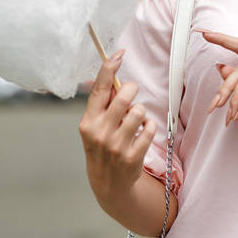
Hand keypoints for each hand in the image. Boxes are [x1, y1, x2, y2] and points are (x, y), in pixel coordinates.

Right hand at [78, 50, 155, 199]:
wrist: (109, 184)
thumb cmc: (102, 146)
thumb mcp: (95, 126)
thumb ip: (103, 104)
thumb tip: (113, 74)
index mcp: (88, 121)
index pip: (99, 88)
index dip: (109, 68)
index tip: (119, 53)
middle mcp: (99, 132)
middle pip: (124, 96)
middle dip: (131, 90)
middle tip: (131, 95)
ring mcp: (116, 146)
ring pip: (138, 111)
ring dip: (140, 112)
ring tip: (134, 121)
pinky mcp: (132, 156)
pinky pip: (149, 127)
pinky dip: (149, 126)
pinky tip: (141, 134)